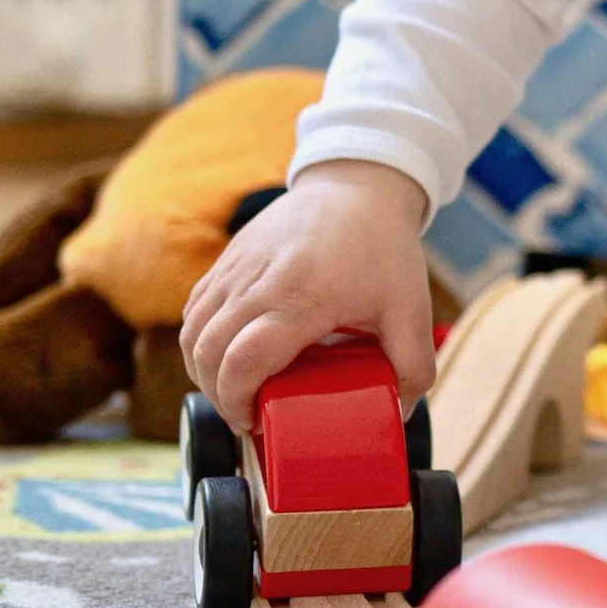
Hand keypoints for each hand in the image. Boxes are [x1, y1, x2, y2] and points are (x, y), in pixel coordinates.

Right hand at [179, 160, 434, 432]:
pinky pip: (195, 308)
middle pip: (208, 351)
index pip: (243, 360)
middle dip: (218, 395)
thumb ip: (414, 367)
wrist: (359, 186)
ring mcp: (237, 267)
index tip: (254, 422)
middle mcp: (259, 281)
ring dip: (203, 370)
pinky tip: (225, 355)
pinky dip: (200, 340)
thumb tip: (398, 414)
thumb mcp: (411, 310)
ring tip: (234, 390)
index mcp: (303, 297)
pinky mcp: (228, 258)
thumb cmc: (384, 248)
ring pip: (192, 332)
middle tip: (245, 415)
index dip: (236, 401)